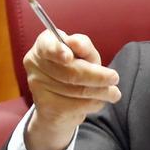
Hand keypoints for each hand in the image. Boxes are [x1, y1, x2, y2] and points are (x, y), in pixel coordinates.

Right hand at [22, 30, 120, 149]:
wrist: (58, 104)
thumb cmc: (74, 70)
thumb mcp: (83, 55)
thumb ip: (84, 46)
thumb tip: (78, 44)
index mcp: (44, 44)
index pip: (47, 45)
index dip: (57, 51)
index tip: (68, 57)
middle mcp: (35, 63)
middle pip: (70, 71)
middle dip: (96, 76)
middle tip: (114, 78)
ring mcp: (37, 85)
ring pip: (76, 90)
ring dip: (100, 92)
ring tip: (114, 93)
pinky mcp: (45, 106)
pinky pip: (76, 105)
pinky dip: (93, 103)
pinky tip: (100, 101)